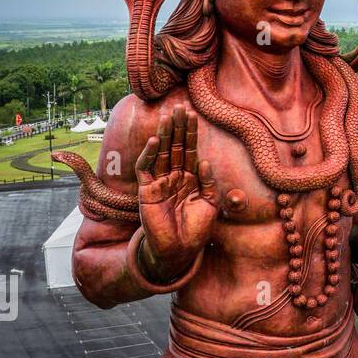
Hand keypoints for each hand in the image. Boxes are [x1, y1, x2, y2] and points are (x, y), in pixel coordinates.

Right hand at [134, 107, 217, 279]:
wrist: (180, 249)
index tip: (194, 114)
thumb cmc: (196, 229)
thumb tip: (205, 161)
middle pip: (175, 146)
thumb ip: (209, 183)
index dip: (192, 133)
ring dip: (165, 134)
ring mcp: (160, 182)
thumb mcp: (210, 204)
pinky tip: (156, 140)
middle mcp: (175, 176)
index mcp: (191, 178)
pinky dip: (150, 154)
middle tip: (180, 107)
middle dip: (178, 127)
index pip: (190, 150)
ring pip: (161, 153)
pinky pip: (147, 168)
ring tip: (168, 116)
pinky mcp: (147, 190)